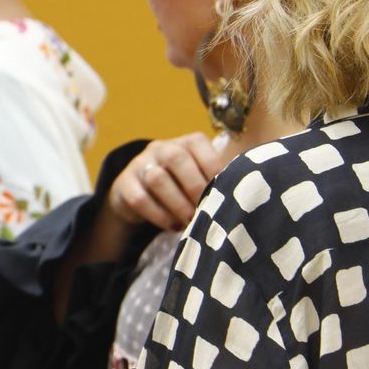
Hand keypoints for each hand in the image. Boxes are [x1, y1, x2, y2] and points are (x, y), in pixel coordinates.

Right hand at [108, 133, 224, 230]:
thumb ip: (217, 180)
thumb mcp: (198, 177)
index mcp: (184, 143)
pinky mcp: (123, 184)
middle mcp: (161, 147)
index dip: (212, 167)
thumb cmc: (181, 187)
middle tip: (206, 210)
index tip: (223, 192)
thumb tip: (244, 193)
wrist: (138, 196)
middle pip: (176, 158)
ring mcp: (139, 164)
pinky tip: (173, 225)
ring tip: (191, 222)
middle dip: (195, 187)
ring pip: (156, 178)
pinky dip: (159, 215)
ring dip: (177, 204)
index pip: (198, 144)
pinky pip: (139, 199)